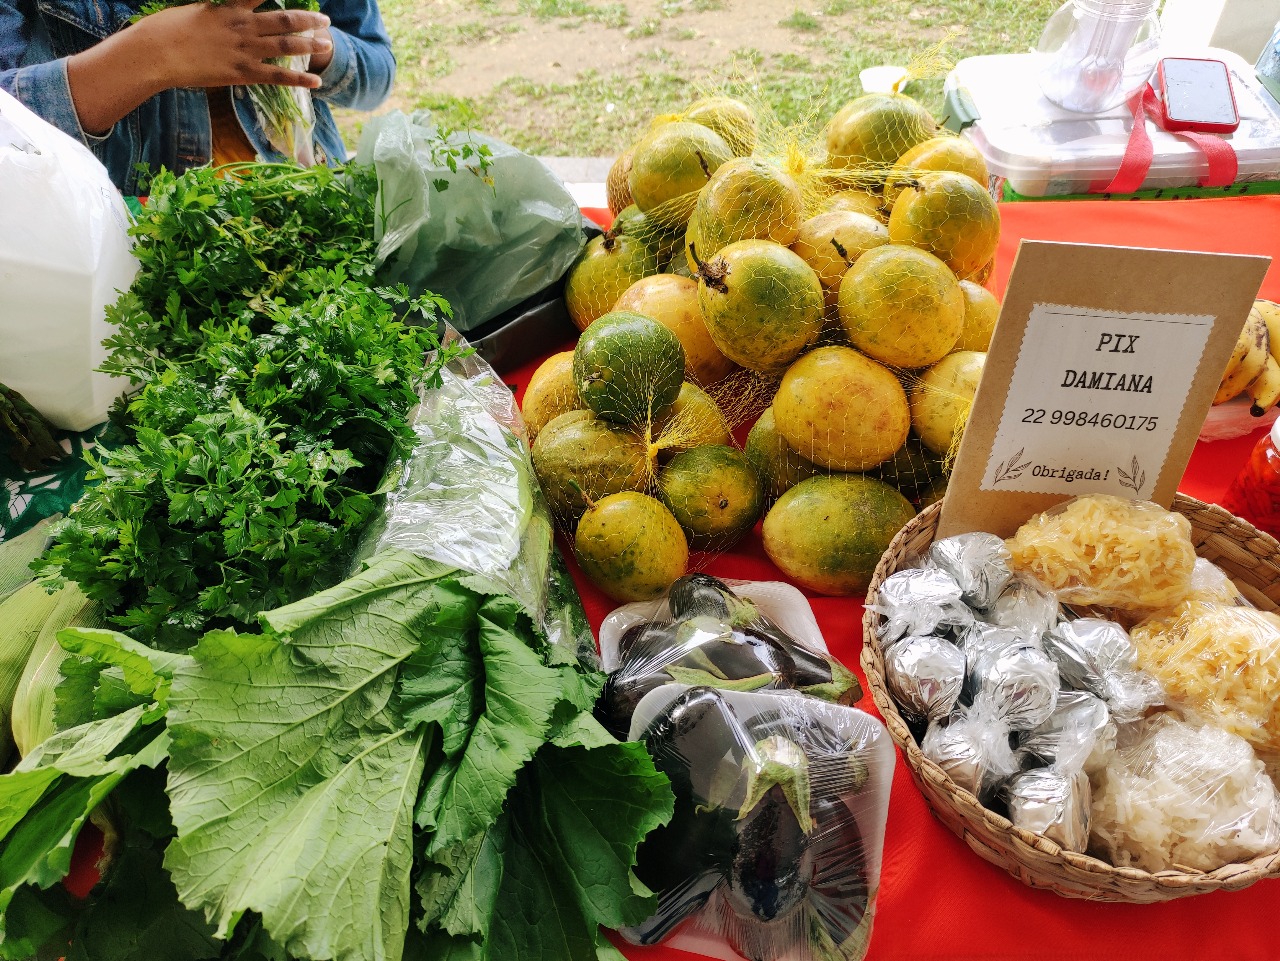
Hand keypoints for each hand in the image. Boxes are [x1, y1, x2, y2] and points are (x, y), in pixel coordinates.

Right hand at [136, 0, 333, 90]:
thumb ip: (214, 10)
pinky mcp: (242, 73)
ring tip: (326, 44)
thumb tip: (219, 10)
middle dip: (307, 19)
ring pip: (285, 46)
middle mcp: (242, 26)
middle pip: (283, 20)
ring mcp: (244, 50)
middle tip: (325, 19)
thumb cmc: (165, 30)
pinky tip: (317, 81)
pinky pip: (277, 77)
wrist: (156, 52)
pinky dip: (299, 79)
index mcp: (229, 7)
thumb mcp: (193, 10)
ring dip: (309, 44)